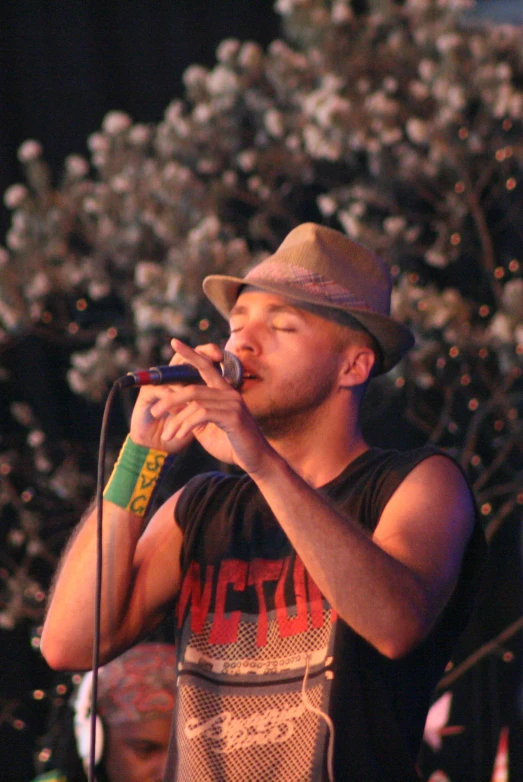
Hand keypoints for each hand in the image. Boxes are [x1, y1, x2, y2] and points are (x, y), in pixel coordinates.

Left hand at [147, 339, 274, 473]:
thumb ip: (191, 415)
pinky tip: (179, 436)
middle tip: (154, 412)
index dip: (190, 353)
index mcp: (224, 391)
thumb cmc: (231, 445)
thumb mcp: (206, 429)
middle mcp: (229, 393)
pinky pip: (201, 414)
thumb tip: (170, 405)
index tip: (174, 342)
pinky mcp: (233, 416)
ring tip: (167, 435)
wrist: (255, 461)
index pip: (206, 365)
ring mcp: (233, 403)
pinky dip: (186, 425)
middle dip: (169, 400)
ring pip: (194, 403)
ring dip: (176, 420)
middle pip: (192, 388)